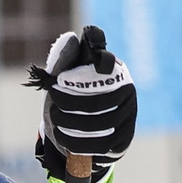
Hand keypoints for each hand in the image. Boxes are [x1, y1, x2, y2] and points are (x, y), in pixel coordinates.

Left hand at [28, 25, 135, 182]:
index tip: (55, 87)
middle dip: (69, 109)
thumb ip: (68, 57)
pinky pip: (102, 146)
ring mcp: (128, 117)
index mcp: (116, 72)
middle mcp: (128, 92)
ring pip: (101, 127)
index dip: (77, 82)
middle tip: (52, 110)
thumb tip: (76, 36)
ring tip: (55, 124)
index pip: (101, 74)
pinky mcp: (124, 139)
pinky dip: (79, 144)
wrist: (82, 127)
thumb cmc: (74, 94)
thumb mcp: (67, 75)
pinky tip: (64, 139)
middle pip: (98, 105)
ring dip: (72, 127)